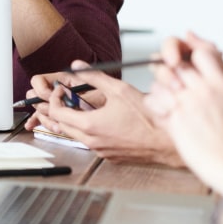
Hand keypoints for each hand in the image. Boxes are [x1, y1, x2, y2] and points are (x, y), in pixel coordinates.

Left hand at [28, 62, 181, 165]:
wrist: (168, 142)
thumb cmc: (148, 117)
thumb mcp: (119, 90)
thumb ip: (94, 77)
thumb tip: (75, 66)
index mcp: (89, 125)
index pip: (56, 112)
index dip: (55, 98)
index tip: (62, 90)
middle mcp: (92, 142)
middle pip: (62, 125)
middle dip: (61, 109)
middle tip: (67, 98)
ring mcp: (101, 151)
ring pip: (77, 136)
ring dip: (74, 121)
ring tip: (82, 107)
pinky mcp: (110, 157)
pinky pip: (92, 144)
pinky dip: (89, 132)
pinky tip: (100, 121)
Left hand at [144, 33, 222, 194]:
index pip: (202, 52)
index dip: (190, 48)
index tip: (182, 49)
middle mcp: (203, 90)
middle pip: (175, 63)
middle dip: (166, 63)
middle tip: (162, 65)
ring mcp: (186, 103)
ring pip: (160, 78)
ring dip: (159, 83)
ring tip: (166, 92)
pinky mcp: (171, 118)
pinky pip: (152, 98)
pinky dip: (153, 101)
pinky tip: (162, 108)